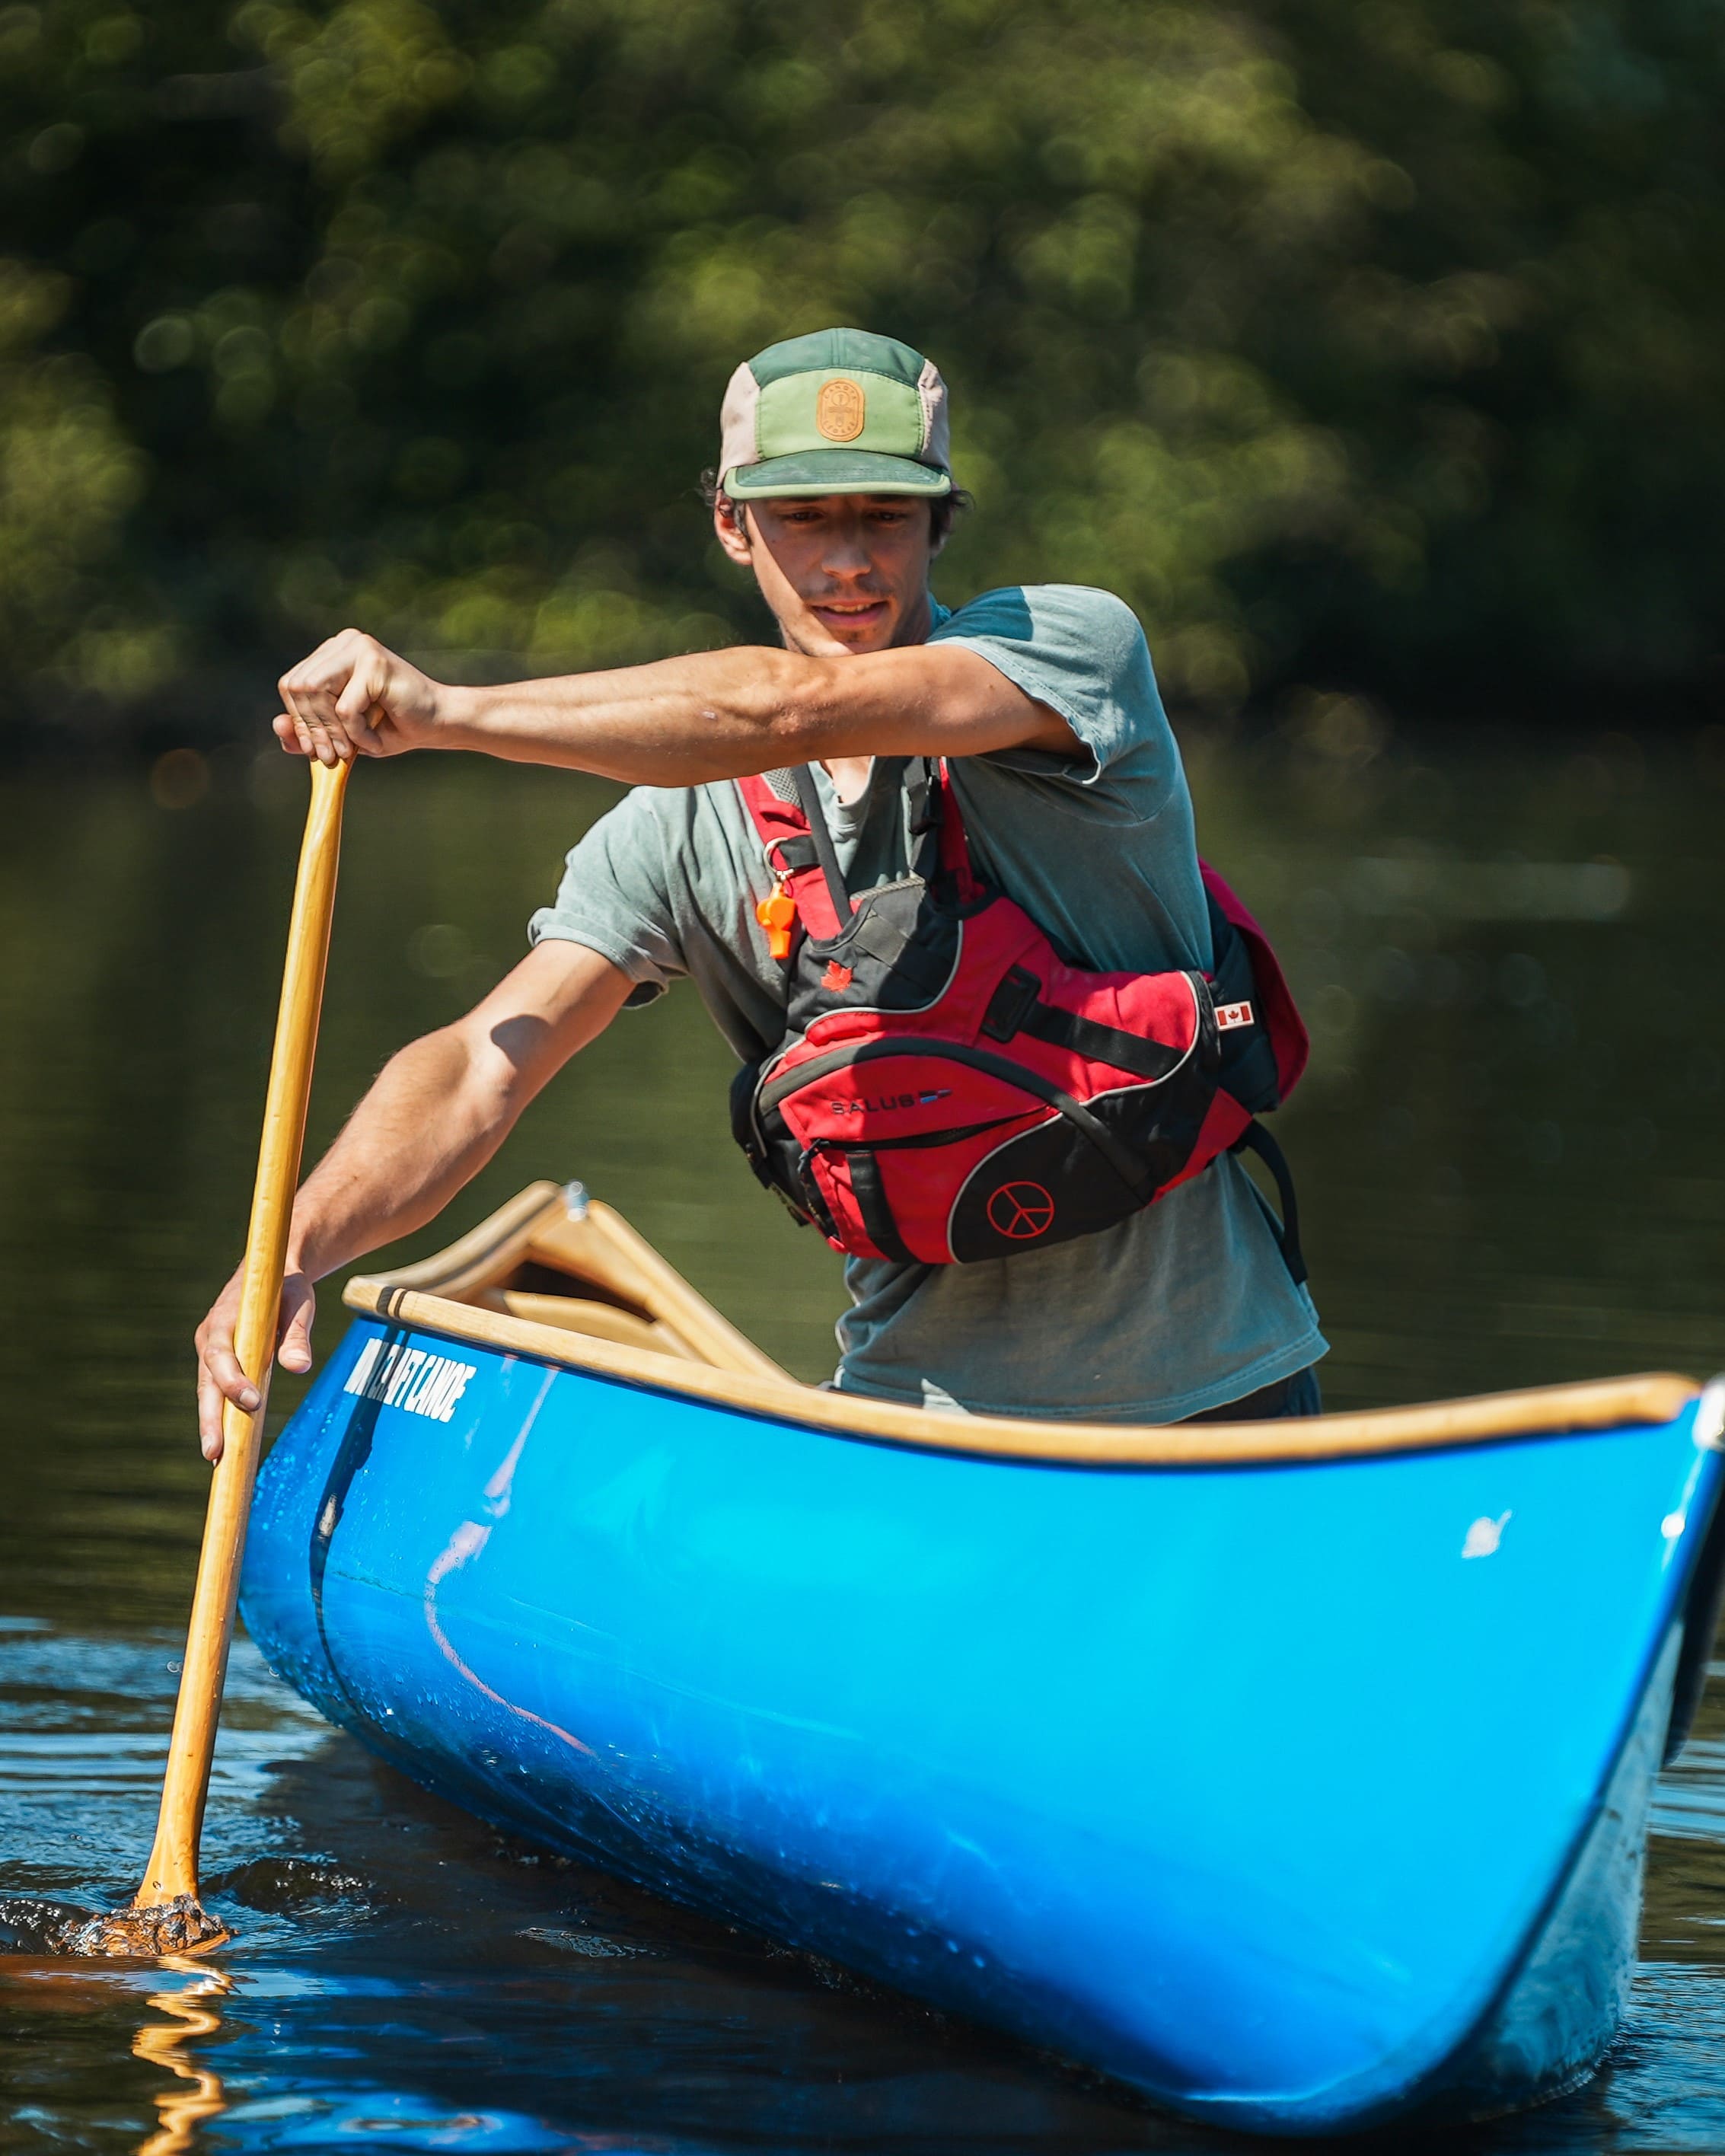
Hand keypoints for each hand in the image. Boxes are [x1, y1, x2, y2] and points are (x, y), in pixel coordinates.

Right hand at [194, 1261, 316, 1463]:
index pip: (221, 1354)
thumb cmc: (287, 1288)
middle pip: (206, 1382)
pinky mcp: (218, 1364)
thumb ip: (297, 1333)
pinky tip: (224, 1446)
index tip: (252, 1401)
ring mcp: (210, 1353)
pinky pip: (216, 1393)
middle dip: (210, 1418)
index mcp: (225, 1319)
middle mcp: (210, 1338)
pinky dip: (219, 1417)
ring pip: (207, 1393)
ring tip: (217, 1460)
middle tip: (215, 1452)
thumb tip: (299, 1368)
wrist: (272, 1273)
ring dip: (211, 1425)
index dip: (233, 1379)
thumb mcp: (300, 1303)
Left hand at [274, 629, 445, 763]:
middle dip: (312, 729)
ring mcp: (359, 648)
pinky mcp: (374, 663)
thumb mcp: (341, 734)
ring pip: (316, 693)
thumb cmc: (392, 727)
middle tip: (333, 756)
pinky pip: (344, 708)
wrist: (438, 725)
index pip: (291, 683)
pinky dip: (356, 734)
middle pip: (298, 687)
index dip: (298, 720)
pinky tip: (375, 739)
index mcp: (332, 653)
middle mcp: (343, 642)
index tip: (314, 749)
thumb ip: (306, 730)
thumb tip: (277, 725)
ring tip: (353, 749)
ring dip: (333, 732)